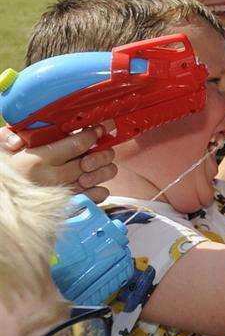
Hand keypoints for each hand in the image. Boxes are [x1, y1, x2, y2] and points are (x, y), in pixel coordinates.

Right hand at [0, 126, 116, 200]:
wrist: (6, 205)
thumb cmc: (9, 174)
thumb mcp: (6, 153)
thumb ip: (11, 138)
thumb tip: (17, 140)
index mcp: (39, 160)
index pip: (78, 143)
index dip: (92, 133)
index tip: (96, 129)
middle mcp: (55, 177)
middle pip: (93, 159)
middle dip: (101, 150)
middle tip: (99, 146)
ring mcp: (65, 193)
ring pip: (99, 176)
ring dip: (103, 168)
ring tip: (93, 164)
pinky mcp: (73, 206)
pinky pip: (98, 195)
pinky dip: (99, 188)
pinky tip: (91, 183)